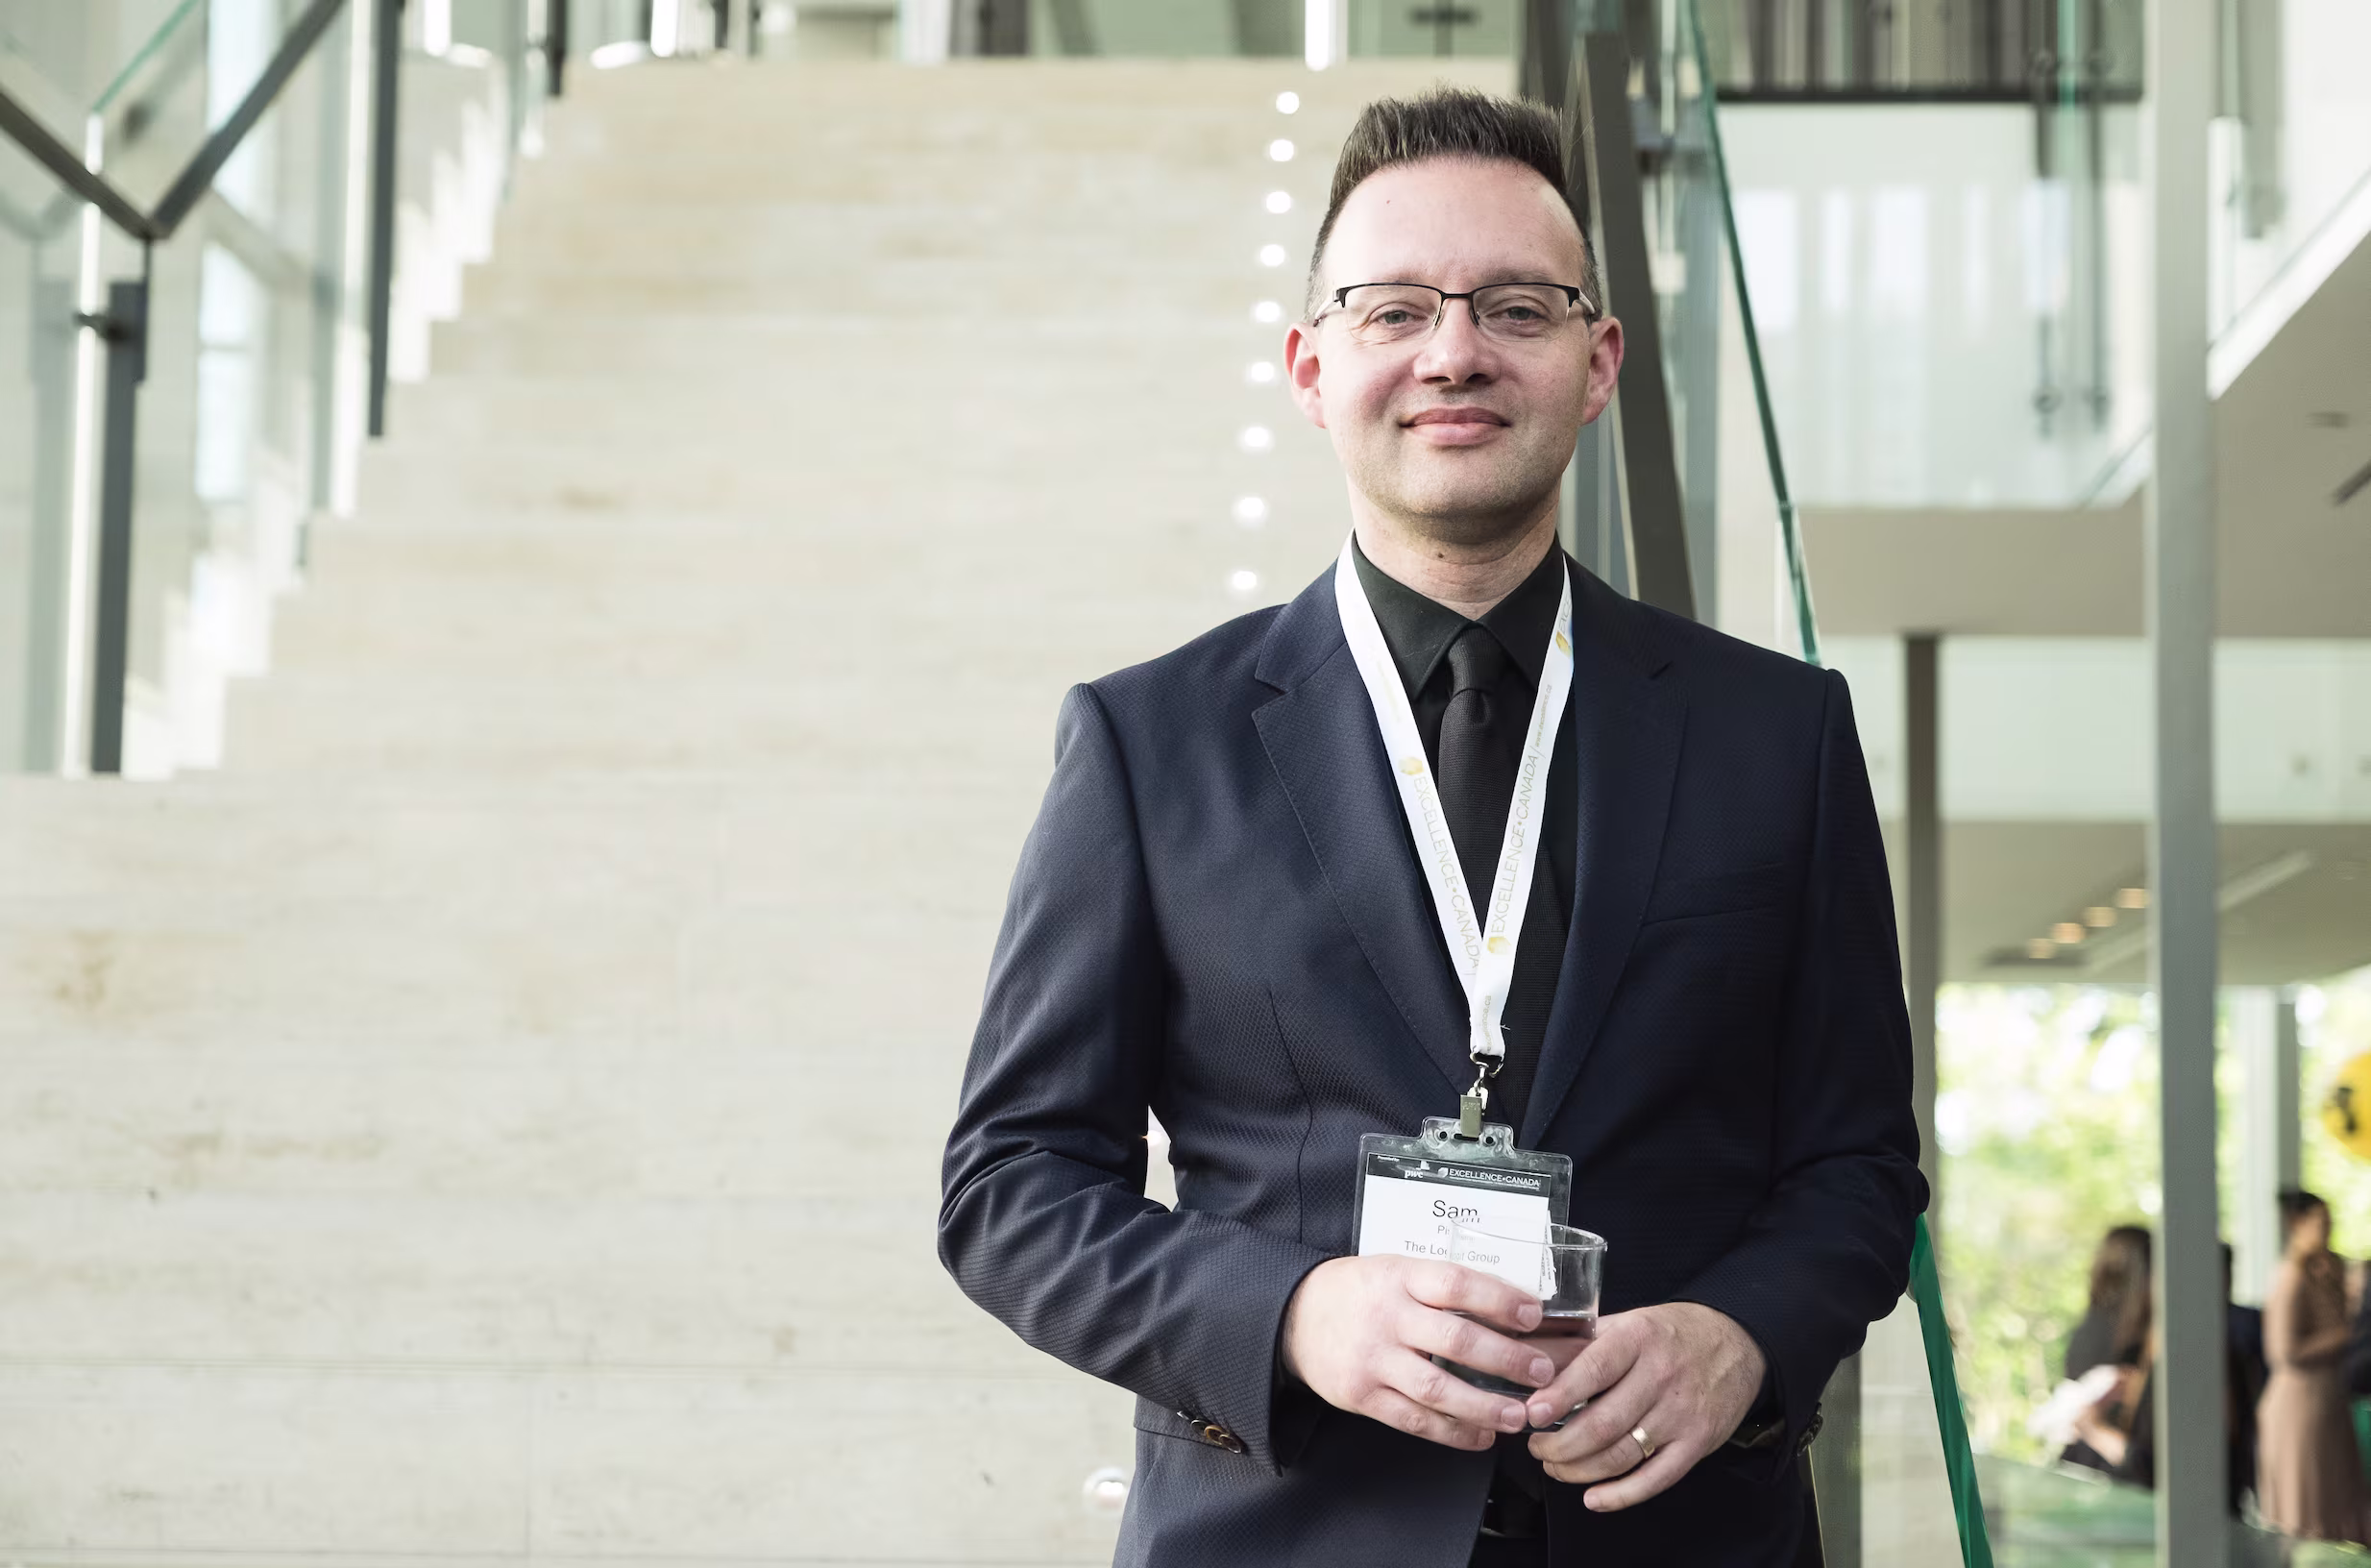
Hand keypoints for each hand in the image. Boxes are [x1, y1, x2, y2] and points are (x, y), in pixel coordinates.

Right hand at [1281, 1255, 1554, 1450]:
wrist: (1294, 1316)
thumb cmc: (1358, 1292)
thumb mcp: (1395, 1269)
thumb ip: (1441, 1286)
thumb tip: (1510, 1305)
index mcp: (1400, 1277)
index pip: (1455, 1284)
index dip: (1498, 1299)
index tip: (1533, 1314)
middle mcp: (1388, 1317)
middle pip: (1455, 1340)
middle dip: (1505, 1359)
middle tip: (1542, 1372)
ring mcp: (1373, 1360)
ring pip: (1437, 1388)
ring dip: (1484, 1405)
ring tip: (1518, 1415)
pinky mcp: (1363, 1396)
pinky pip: (1414, 1419)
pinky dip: (1451, 1432)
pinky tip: (1480, 1435)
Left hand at [1523, 1303, 1766, 1510]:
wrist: (1736, 1343)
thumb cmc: (1670, 1334)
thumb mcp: (1626, 1322)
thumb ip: (1579, 1341)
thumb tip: (1527, 1358)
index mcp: (1638, 1338)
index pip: (1594, 1370)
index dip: (1559, 1396)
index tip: (1531, 1413)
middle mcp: (1661, 1376)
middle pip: (1603, 1423)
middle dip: (1560, 1444)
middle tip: (1537, 1446)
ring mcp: (1681, 1413)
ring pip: (1622, 1455)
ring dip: (1580, 1469)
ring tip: (1556, 1466)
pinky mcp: (1697, 1443)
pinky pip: (1655, 1478)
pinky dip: (1621, 1495)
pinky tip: (1593, 1498)